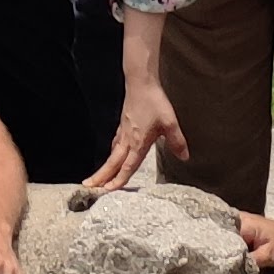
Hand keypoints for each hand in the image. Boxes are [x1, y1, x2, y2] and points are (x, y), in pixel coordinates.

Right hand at [91, 77, 186, 192]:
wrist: (140, 83)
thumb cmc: (154, 102)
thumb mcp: (170, 122)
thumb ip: (176, 141)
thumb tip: (184, 157)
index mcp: (138, 143)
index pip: (127, 166)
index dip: (119, 180)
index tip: (109, 191)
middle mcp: (127, 140)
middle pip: (112, 163)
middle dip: (101, 176)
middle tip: (89, 187)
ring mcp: (123, 132)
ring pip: (112, 154)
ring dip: (104, 167)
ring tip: (97, 177)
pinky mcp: (123, 125)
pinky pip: (115, 144)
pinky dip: (111, 154)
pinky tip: (113, 154)